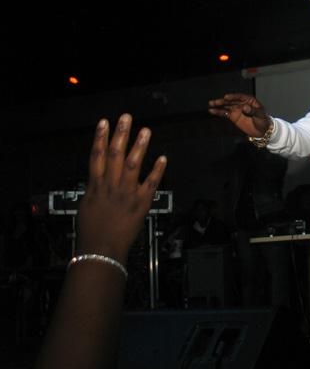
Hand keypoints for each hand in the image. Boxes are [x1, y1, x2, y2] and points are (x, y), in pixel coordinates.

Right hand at [76, 114, 166, 263]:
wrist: (101, 250)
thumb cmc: (91, 232)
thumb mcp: (86, 206)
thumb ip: (94, 190)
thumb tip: (96, 180)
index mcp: (95, 186)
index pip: (97, 156)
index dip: (100, 138)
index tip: (104, 122)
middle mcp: (110, 186)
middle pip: (115, 155)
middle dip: (120, 134)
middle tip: (126, 117)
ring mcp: (126, 193)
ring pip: (133, 165)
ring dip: (140, 146)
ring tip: (145, 131)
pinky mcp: (141, 203)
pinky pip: (151, 184)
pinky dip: (157, 171)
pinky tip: (163, 158)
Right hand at [208, 93, 270, 136]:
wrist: (263, 131)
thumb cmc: (263, 121)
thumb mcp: (260, 115)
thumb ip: (252, 111)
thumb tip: (245, 107)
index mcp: (249, 100)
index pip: (240, 97)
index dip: (233, 97)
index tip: (226, 97)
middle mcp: (241, 103)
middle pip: (231, 101)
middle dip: (223, 101)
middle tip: (215, 102)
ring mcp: (237, 110)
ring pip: (226, 106)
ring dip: (218, 105)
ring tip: (210, 104)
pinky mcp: (233, 116)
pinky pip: (225, 113)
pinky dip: (219, 112)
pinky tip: (212, 111)